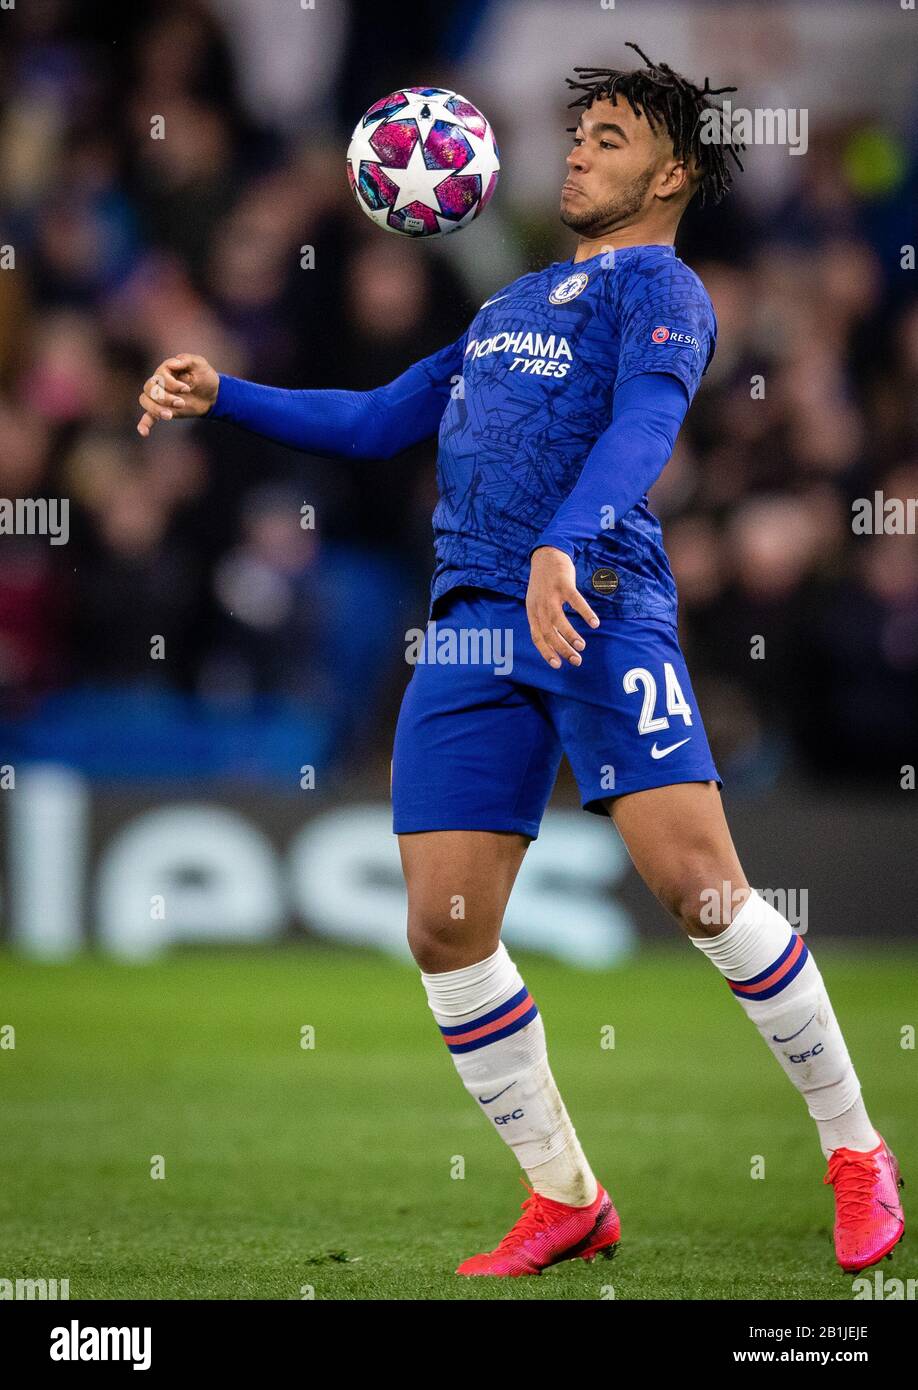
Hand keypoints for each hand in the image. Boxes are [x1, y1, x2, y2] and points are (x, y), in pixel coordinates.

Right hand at [137, 354, 218, 435]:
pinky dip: (144, 424)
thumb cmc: (205, 376)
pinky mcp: (163, 410)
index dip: (171, 384)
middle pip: (149, 389)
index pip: (159, 376)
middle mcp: (159, 383)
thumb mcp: (200, 364)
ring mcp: (160, 397)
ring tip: (170, 416)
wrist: (213, 394)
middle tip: (181, 403)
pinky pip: (148, 417)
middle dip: (164, 398)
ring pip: (145, 401)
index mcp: (166, 370)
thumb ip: (187, 360)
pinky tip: (144, 433)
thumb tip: (172, 363)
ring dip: (156, 408)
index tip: (187, 389)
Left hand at [526, 545, 598, 667]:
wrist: (546, 555)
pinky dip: (585, 613)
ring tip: (582, 646)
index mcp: (533, 612)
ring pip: (559, 620)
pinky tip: (594, 623)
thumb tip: (554, 642)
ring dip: (571, 636)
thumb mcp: (536, 602)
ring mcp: (551, 594)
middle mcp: (539, 605)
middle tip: (576, 660)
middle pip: (549, 632)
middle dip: (562, 649)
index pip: (537, 637)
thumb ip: (543, 620)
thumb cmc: (544, 583)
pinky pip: (575, 601)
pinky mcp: (564, 584)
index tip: (558, 665)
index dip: (546, 652)